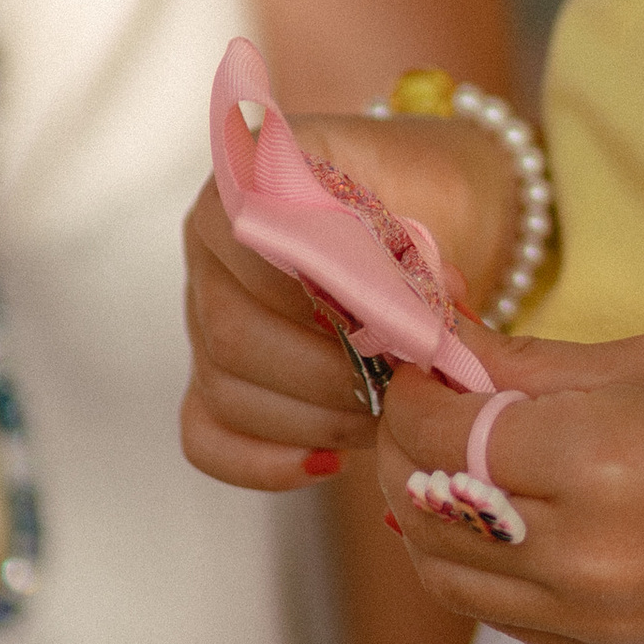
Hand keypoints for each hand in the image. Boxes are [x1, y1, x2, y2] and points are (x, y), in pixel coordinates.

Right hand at [181, 111, 513, 491]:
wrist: (436, 205)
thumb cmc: (431, 190)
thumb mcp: (439, 195)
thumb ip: (423, 245)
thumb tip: (427, 309)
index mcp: (250, 181)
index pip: (250, 247)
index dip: (319, 296)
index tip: (392, 323)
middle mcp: (210, 249)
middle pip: (234, 335)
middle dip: (328, 374)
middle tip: (401, 386)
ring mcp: (204, 316)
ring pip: (227, 391)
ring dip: (314, 419)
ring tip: (386, 416)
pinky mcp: (215, 373)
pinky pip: (207, 435)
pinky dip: (262, 461)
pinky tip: (326, 462)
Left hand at [373, 326, 643, 643]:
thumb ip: (526, 366)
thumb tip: (437, 347)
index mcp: (596, 459)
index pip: (444, 433)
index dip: (412, 392)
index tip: (415, 359)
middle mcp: (586, 554)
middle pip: (429, 509)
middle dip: (407, 448)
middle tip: (425, 401)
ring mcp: (599, 617)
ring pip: (448, 577)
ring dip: (428, 515)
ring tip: (453, 457)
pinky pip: (504, 615)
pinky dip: (478, 564)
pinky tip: (502, 512)